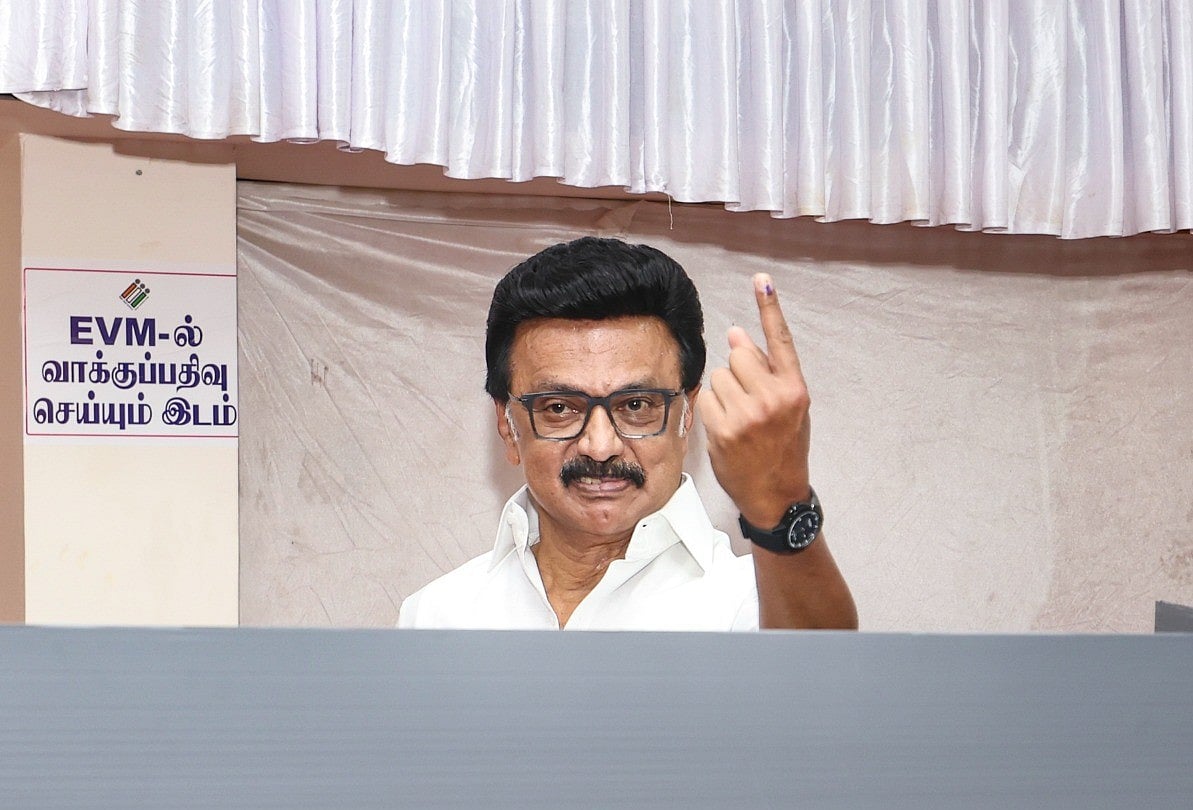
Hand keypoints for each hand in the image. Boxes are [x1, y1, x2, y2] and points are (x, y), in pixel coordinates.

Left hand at [698, 273, 811, 528]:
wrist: (776, 493)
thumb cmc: (783, 447)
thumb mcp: (790, 408)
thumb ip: (769, 371)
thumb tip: (737, 334)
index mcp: (795, 389)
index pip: (780, 340)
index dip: (770, 307)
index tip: (761, 279)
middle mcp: (773, 398)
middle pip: (739, 354)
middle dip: (738, 370)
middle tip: (748, 398)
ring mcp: (747, 414)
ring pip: (719, 375)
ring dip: (724, 391)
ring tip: (740, 418)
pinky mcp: (723, 429)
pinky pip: (707, 398)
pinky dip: (713, 410)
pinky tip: (728, 430)